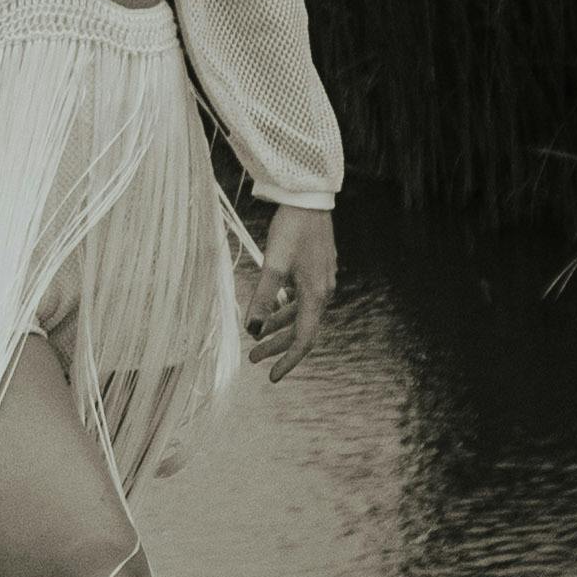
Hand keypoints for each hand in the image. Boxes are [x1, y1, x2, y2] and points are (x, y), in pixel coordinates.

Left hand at [242, 205, 337, 379]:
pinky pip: (301, 299)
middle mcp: (323, 291)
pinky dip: (285, 309)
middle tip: (254, 359)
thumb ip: (263, 299)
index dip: (288, 360)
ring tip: (257, 338)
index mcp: (315, 295)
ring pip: (300, 314)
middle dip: (277, 346)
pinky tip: (271, 310)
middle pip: (301, 330)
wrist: (308, 199)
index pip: (304, 340)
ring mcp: (321, 281)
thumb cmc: (291, 229)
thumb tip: (253, 331)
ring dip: (279, 327)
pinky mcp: (316, 270)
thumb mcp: (273, 264)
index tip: (271, 376)